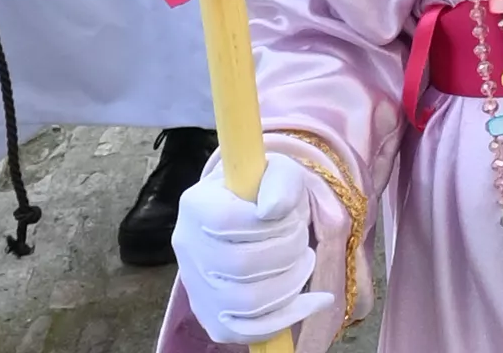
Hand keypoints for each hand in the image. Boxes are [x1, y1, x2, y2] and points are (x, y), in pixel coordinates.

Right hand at [170, 151, 336, 343]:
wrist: (248, 217)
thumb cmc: (264, 192)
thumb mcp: (278, 170)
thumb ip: (280, 180)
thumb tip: (273, 210)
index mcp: (196, 205)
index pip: (227, 221)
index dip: (269, 223)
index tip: (289, 215)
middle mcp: (187, 248)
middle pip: (240, 265)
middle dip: (288, 252)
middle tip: (302, 240)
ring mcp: (196, 288)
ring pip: (247, 302)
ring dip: (291, 283)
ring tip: (304, 262)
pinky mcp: (212, 318)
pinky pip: (248, 332)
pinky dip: (288, 318)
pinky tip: (314, 301)